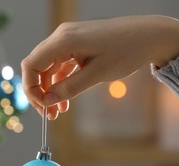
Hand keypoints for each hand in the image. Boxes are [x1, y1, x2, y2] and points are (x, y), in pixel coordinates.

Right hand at [21, 15, 178, 118]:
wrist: (147, 36)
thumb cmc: (127, 50)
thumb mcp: (97, 74)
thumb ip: (70, 88)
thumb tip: (47, 101)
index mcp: (64, 40)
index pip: (32, 64)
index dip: (31, 88)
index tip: (41, 107)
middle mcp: (62, 37)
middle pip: (37, 66)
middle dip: (39, 92)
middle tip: (48, 114)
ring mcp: (68, 40)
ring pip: (48, 68)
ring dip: (49, 90)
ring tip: (57, 112)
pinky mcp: (76, 46)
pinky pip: (60, 66)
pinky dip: (60, 83)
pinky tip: (64, 100)